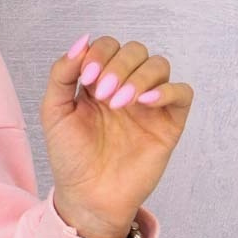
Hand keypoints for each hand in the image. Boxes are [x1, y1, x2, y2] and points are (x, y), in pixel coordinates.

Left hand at [39, 31, 193, 237]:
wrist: (88, 197)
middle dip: (119, 66)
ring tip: (120, 103)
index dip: (100, 53)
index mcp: (99, 82)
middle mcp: (126, 87)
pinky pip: (182, 93)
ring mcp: (149, 104)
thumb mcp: (54, 112)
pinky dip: (168, 90)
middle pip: (135, 51)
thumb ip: (62, 74)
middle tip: (104, 95)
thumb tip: (81, 41)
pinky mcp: (169, 123)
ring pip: (159, 65)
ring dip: (139, 76)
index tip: (88, 77)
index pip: (109, 46)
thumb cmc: (70, 158)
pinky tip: (146, 102)